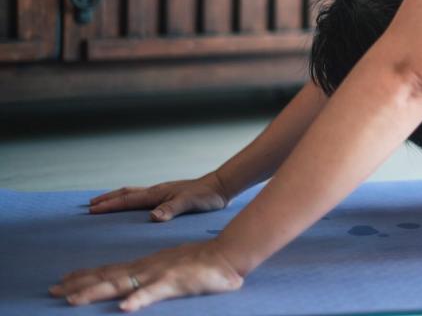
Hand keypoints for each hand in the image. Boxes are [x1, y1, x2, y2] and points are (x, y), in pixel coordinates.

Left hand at [49, 240, 243, 310]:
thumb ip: (155, 280)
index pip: (110, 270)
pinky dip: (138, 299)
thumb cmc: (203, 265)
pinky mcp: (174, 282)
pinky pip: (153, 292)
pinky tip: (124, 308)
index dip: (86, 275)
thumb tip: (137, 290)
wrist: (228, 255)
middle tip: (51, 291)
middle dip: (78, 285)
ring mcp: (158, 274)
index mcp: (146, 265)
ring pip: (121, 283)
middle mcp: (146, 267)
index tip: (62, 281)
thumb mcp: (172, 269)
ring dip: (95, 291)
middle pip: (107, 276)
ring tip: (73, 301)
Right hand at [88, 172, 229, 221]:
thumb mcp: (189, 204)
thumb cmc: (206, 196)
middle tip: (90, 205)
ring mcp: (162, 192)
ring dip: (117, 197)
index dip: (109, 205)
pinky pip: (143, 197)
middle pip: (126, 193)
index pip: (128, 199)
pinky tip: (133, 206)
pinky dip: (131, 200)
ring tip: (104, 202)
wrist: (220, 187)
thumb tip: (152, 217)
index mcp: (157, 193)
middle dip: (108, 199)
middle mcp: (156, 191)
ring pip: (133, 193)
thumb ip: (171, 209)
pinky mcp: (168, 196)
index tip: (91, 210)